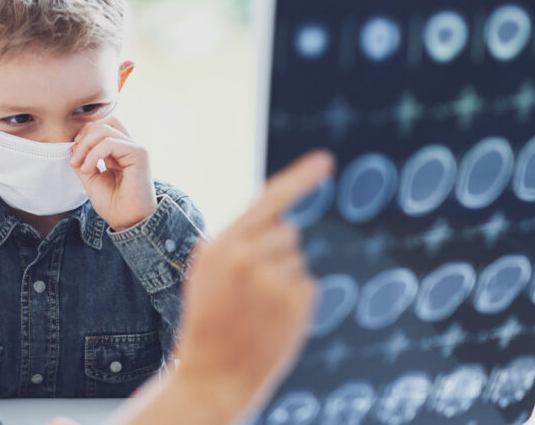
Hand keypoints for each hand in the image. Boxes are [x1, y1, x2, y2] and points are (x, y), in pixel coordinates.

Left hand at [70, 116, 156, 230]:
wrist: (128, 222)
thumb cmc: (113, 204)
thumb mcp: (91, 178)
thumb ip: (83, 159)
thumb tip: (74, 144)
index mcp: (121, 151)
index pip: (102, 127)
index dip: (84, 136)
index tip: (74, 158)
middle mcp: (129, 147)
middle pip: (106, 122)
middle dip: (85, 135)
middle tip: (76, 157)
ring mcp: (136, 149)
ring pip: (106, 128)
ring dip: (86, 145)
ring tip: (80, 165)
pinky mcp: (139, 154)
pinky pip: (110, 143)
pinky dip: (94, 154)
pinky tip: (89, 169)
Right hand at [171, 151, 333, 418]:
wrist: (211, 375)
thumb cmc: (208, 321)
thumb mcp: (208, 273)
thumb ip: (238, 242)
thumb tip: (286, 223)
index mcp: (221, 244)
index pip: (269, 201)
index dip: (300, 178)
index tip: (326, 160)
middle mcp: (247, 256)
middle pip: (287, 233)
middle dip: (275, 254)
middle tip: (248, 290)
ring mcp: (273, 279)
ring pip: (296, 260)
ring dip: (283, 280)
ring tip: (256, 309)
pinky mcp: (296, 301)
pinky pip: (307, 285)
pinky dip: (295, 301)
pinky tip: (271, 320)